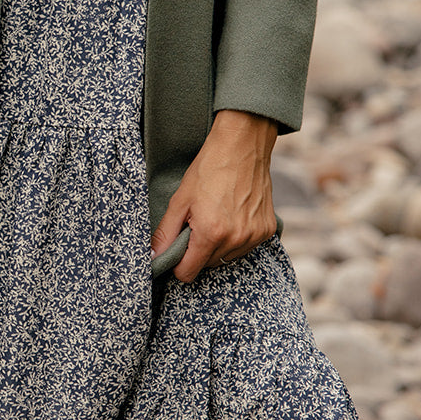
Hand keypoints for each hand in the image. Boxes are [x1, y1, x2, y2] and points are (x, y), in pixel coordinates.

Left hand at [151, 109, 277, 282]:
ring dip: (218, 245)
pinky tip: (233, 215)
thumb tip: (153, 257)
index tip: (178, 248)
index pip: (188, 273)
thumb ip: (165, 233)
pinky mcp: (267, 230)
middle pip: (208, 266)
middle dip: (198, 251)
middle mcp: (235, 239)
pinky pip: (245, 248)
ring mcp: (254, 235)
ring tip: (217, 216)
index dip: (179, 263)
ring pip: (227, 258)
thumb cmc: (209, 169)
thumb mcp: (179, 200)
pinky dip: (236, 238)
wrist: (242, 146)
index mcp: (210, 233)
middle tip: (198, 223)